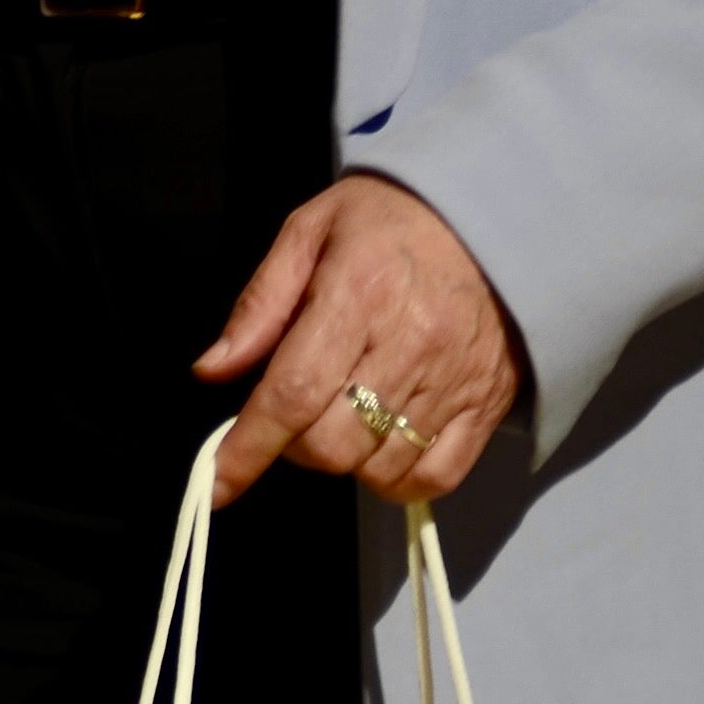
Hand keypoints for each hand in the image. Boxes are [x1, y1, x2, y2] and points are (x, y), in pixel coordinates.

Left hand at [198, 173, 520, 506]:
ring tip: (340, 418)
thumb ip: (259, 304)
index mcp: (356, 295)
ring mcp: (453, 384)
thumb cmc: (387, 221)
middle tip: (292, 412)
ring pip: (379, 469)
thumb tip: (212, 371)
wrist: (492, 221)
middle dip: (293, 446)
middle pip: (332, 444)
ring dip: (343, 461)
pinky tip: (382, 446)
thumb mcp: (309, 231)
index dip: (249, 445)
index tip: (217, 482)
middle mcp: (408, 348)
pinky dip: (399, 479)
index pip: (293, 392)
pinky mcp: (486, 407)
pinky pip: (437, 477)